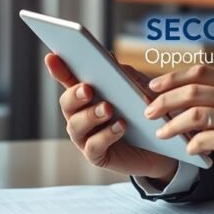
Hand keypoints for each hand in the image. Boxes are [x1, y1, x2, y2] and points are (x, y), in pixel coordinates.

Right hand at [45, 53, 177, 181]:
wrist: (161, 146)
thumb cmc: (144, 113)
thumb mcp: (138, 90)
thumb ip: (124, 76)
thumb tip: (110, 59)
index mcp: (87, 96)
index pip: (69, 80)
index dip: (59, 69)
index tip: (52, 57)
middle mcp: (80, 115)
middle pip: (67, 103)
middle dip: (75, 95)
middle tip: (88, 89)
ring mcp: (86, 137)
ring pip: (76, 125)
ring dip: (90, 115)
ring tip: (108, 109)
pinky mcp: (97, 156)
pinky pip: (93, 146)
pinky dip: (106, 135)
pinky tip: (121, 126)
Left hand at [145, 65, 213, 194]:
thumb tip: (185, 99)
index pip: (200, 71)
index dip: (173, 77)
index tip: (154, 85)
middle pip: (190, 90)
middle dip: (163, 100)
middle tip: (149, 111)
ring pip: (192, 113)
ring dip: (171, 124)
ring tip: (161, 133)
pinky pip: (200, 140)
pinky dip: (189, 145)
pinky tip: (188, 150)